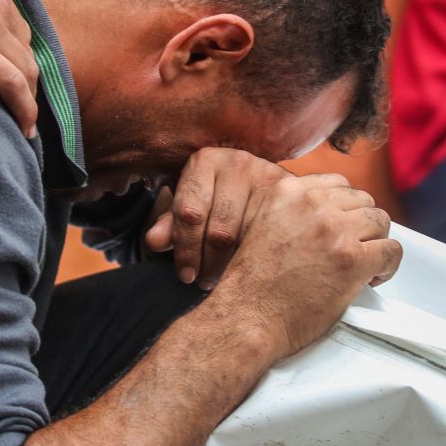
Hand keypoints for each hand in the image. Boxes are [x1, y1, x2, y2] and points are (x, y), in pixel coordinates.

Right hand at [0, 0, 40, 136]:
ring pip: (26, 70)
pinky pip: (12, 83)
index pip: (18, 31)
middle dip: (28, 82)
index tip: (15, 79)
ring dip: (28, 99)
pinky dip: (24, 108)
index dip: (19, 59)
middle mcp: (0, 5)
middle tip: (21, 107)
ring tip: (23, 124)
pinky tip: (24, 129)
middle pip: (27, 52)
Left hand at [144, 148, 290, 288]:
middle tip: (205, 284)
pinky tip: (254, 271)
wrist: (264, 186)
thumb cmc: (217, 200)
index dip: (186, 249)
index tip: (186, 276)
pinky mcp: (292, 194)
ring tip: (228, 282)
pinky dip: (260, 257)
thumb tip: (154, 242)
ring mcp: (268, 176)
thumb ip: (172, 225)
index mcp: (205, 161)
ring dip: (235, 267)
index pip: (189, 213)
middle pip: (219, 229)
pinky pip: (274, 236)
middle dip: (209, 264)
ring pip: (249, 236)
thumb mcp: (192, 209)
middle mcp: (237, 163)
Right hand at [211, 173, 400, 363]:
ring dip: (375, 244)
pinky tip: (372, 278)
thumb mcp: (263, 224)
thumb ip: (294, 210)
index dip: (345, 210)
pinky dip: (387, 267)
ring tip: (363, 266)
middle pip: (363, 202)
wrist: (248, 317)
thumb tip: (330, 211)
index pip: (339, 184)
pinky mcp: (352, 260)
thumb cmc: (253, 282)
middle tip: (353, 251)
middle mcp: (314, 204)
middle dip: (361, 227)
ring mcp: (335, 231)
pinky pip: (391, 252)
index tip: (341, 229)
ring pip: (381, 223)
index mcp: (289, 191)